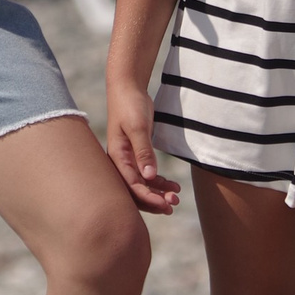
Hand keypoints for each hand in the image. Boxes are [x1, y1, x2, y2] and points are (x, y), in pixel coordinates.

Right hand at [104, 81, 179, 214]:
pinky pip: (147, 175)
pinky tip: (174, 186)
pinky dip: (160, 182)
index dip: (149, 198)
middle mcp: (121, 162)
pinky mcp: (137, 155)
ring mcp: (129, 160)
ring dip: (158, 193)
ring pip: (142, 184)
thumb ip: (143, 151)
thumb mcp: (138, 127)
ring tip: (176, 198)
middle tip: (173, 205)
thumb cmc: (129, 105)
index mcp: (117, 157)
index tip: (166, 205)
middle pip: (135, 190)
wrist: (128, 88)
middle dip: (154, 200)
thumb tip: (150, 177)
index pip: (132, 186)